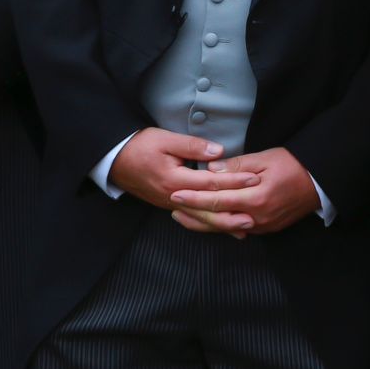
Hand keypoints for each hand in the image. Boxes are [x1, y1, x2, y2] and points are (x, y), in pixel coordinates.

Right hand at [109, 129, 250, 219]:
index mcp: (175, 180)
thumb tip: (218, 153)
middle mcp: (173, 198)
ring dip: (222, 224)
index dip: (234, 181)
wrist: (114, 159)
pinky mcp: (168, 205)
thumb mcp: (166, 139)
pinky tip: (222, 226)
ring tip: (244, 228)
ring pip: (200, 218)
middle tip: (255, 217)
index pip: (211, 183)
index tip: (254, 179)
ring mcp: (170, 204)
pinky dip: (208, 223)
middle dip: (232, 213)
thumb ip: (193, 146)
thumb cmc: (140, 146)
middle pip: (207, 209)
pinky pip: (192, 217)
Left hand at [168, 147, 319, 236]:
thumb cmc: (294, 166)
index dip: (194, 198)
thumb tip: (212, 169)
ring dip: (203, 223)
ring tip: (183, 217)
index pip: (216, 201)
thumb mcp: (266, 159)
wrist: (320, 183)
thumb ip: (237, 166)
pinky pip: (238, 230)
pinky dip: (220, 226)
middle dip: (193, 214)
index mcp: (255, 199)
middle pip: (217, 220)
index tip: (175, 194)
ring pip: (225, 228)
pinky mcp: (266, 229)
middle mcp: (256, 218)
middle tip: (173, 207)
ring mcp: (261, 226)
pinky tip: (209, 222)